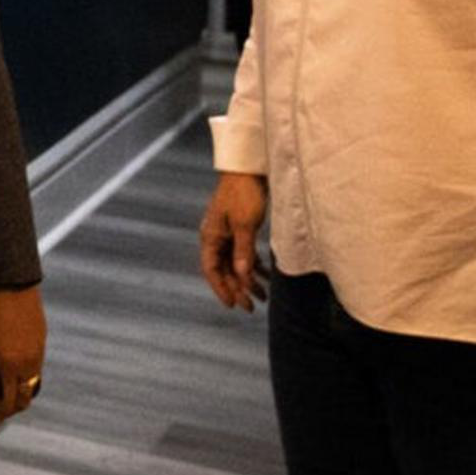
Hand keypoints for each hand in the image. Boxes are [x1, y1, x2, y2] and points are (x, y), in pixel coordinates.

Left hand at [0, 286, 46, 439]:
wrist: (3, 273)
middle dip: (1, 412)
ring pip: (29, 386)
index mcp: (5, 362)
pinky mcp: (39, 337)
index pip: (2, 405)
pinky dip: (18, 379)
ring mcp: (36, 349)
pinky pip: (33, 368)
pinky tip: (4, 376)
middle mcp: (25, 360)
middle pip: (19, 401)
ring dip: (12, 396)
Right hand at [199, 172, 268, 309]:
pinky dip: (253, 265)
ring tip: (262, 296)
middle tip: (252, 307)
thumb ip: (243, 251)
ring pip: (235, 263)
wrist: (248, 167)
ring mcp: (227, 232)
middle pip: (224, 270)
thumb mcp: (245, 224)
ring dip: (247, 280)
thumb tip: (243, 276)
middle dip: (238, 289)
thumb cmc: (244, 192)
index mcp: (211, 236)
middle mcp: (216, 236)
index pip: (211, 270)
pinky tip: (264, 275)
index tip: (233, 305)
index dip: (221, 289)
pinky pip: (243, 253)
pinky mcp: (239, 227)